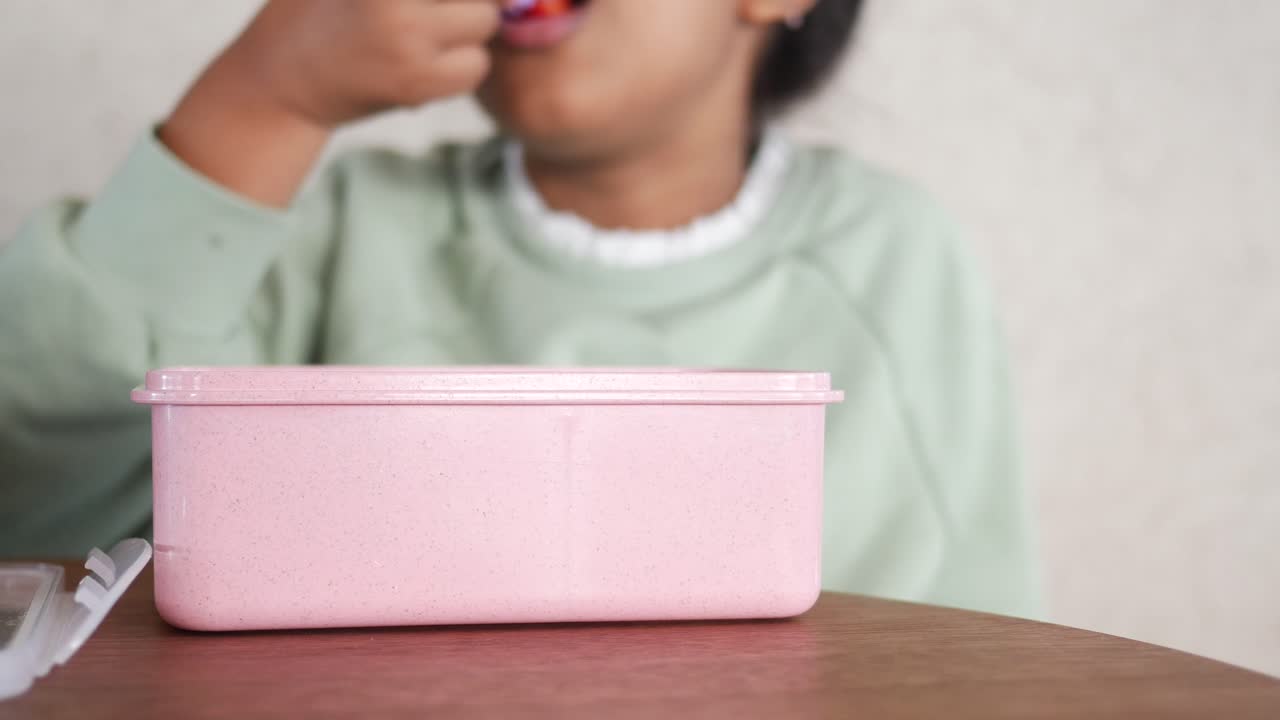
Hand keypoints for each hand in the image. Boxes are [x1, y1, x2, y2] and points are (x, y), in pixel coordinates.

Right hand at [233, 0, 500, 128]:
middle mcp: (394, 2)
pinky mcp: (415, 84)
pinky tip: (438, 58)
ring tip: (440, 28)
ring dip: (473, 26)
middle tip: (446, 10)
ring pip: (485, 22)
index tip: (442, 6)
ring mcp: (407, 40)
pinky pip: (475, 67)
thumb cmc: (314, 12)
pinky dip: (466, 63)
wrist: (283, 81)